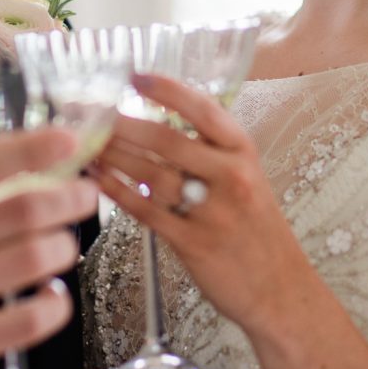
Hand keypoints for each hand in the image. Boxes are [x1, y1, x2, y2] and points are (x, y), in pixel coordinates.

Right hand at [0, 128, 97, 368]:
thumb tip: (3, 167)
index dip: (31, 149)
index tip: (67, 141)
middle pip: (19, 212)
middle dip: (67, 199)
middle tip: (85, 195)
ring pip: (31, 262)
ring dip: (64, 248)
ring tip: (66, 243)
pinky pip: (26, 323)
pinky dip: (53, 306)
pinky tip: (53, 296)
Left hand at [94, 73, 315, 334]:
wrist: (281, 292)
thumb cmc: (255, 229)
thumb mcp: (245, 178)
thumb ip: (208, 151)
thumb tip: (154, 121)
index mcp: (243, 152)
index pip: (204, 110)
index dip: (168, 90)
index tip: (134, 76)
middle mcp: (231, 176)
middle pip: (168, 140)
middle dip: (122, 123)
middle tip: (90, 111)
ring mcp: (213, 211)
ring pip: (152, 173)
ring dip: (114, 155)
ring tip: (86, 142)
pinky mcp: (194, 243)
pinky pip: (146, 210)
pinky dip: (117, 191)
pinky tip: (96, 178)